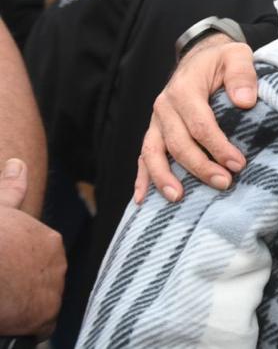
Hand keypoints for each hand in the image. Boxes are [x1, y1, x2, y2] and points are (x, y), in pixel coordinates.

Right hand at [0, 159, 65, 336]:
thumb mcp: (0, 209)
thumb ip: (12, 188)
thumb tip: (19, 162)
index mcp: (49, 241)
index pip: (37, 258)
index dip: (19, 266)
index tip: (4, 270)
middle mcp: (58, 265)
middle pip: (42, 280)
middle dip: (24, 285)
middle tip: (2, 288)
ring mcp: (53, 290)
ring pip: (41, 302)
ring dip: (26, 306)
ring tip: (4, 304)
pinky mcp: (45, 316)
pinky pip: (41, 327)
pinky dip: (28, 328)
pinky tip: (12, 322)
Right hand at [134, 35, 256, 203]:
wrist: (200, 57)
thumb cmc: (222, 60)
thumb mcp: (237, 56)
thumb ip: (243, 75)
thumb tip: (245, 101)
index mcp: (184, 89)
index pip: (200, 124)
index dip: (218, 146)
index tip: (238, 164)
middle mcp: (164, 107)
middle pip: (178, 143)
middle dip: (200, 167)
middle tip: (224, 183)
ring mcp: (156, 121)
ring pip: (153, 153)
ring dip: (164, 178)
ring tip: (178, 198)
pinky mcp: (154, 131)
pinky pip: (143, 156)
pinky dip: (142, 178)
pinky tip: (141, 199)